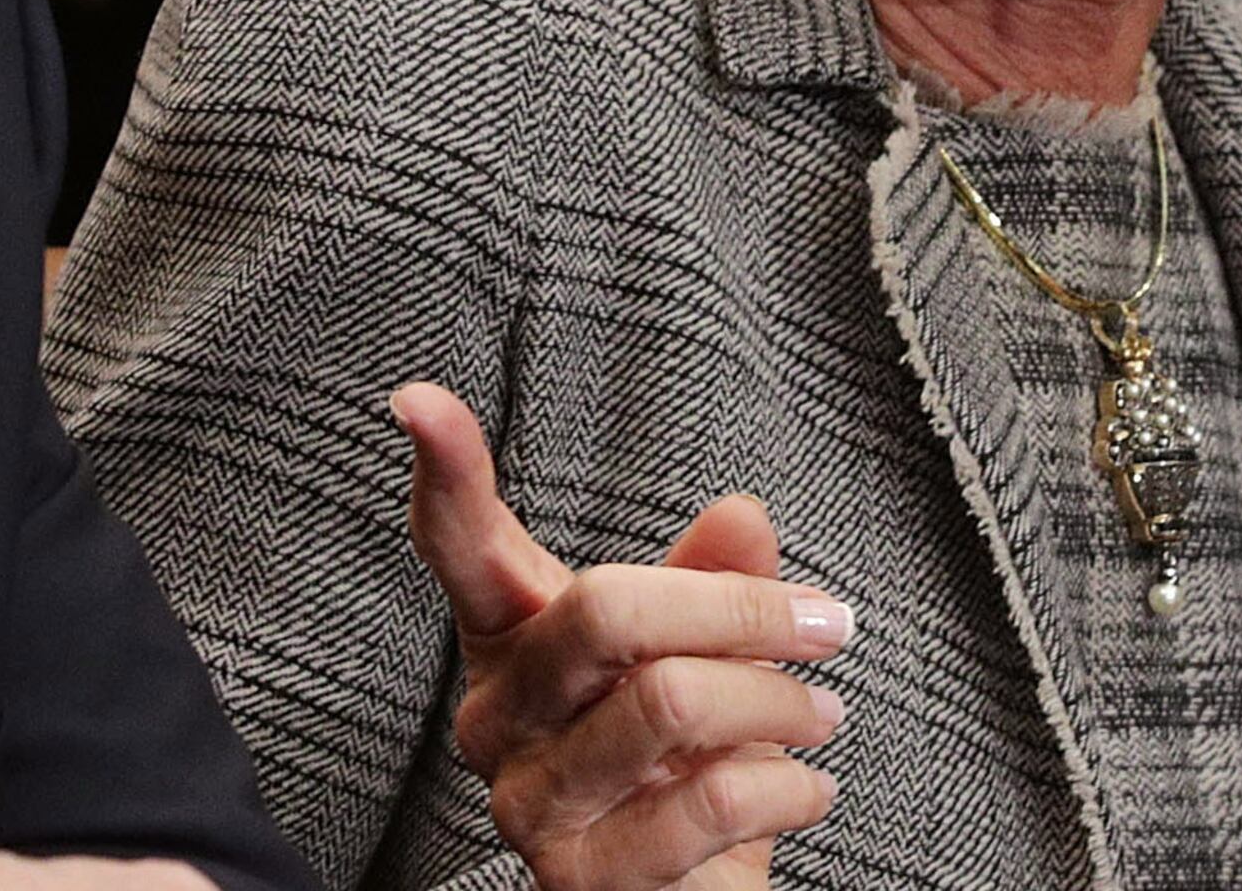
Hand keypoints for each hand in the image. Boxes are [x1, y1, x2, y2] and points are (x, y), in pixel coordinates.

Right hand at [390, 383, 847, 890]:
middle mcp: (497, 714)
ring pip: (672, 704)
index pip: (459, 544)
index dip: (443, 470)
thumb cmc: (675, 764)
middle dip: (742, 608)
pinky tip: (804, 787)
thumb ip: (708, 581)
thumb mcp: (693, 656)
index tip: (416, 399)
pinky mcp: (582, 878)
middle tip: (825, 621)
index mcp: (512, 637)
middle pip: (607, 611)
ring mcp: (530, 799)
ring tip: (818, 712)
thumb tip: (744, 514)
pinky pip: (710, 801)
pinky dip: (789, 785)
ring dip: (780, 705)